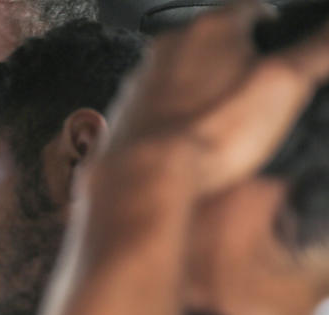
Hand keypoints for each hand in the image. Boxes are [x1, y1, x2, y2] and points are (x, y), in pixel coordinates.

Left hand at [102, 0, 328, 195]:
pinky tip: (191, 135)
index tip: (283, 40)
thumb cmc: (210, 130)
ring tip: (225, 114)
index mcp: (212, 27)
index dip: (276, 24)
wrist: (144, 175)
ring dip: (203, 85)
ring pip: (183, 73)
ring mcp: (143, 80)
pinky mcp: (127, 114)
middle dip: (236, 58)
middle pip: (213, 42)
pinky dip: (178, 114)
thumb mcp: (284, 83)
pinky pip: (159, 106)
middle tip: (256, 84)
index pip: (254, 7)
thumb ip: (316, 50)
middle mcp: (170, 46)